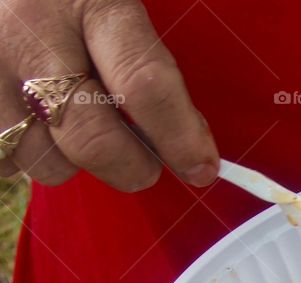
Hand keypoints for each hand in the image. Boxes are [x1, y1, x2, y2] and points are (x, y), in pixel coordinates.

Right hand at [0, 0, 218, 189]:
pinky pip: (3, 161)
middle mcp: (32, 34)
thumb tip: (190, 142)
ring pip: (43, 158)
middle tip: (145, 168)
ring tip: (75, 128)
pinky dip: (25, 155)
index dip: (179, 138)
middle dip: (130, 168)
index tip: (201, 167)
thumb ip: (142, 63)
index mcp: (90, 2)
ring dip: (70, 161)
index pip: (143, 84)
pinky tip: (34, 124)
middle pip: (91, 137)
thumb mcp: (110, 6)